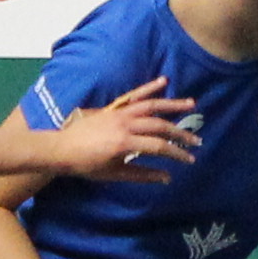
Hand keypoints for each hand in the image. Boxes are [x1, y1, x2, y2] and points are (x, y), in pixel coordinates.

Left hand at [46, 76, 198, 181]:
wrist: (61, 149)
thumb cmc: (86, 165)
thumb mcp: (114, 174)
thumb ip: (141, 174)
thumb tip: (167, 177)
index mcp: (125, 143)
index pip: (159, 146)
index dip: (177, 154)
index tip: (189, 160)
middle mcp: (125, 124)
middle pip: (159, 126)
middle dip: (180, 134)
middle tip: (196, 141)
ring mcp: (119, 113)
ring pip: (151, 106)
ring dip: (172, 105)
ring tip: (191, 104)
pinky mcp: (114, 108)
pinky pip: (134, 96)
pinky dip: (148, 88)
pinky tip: (163, 81)